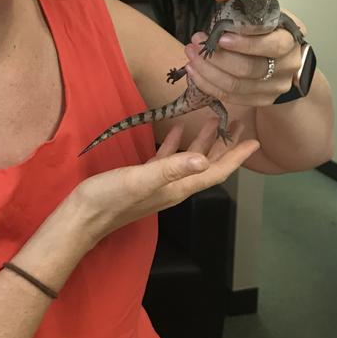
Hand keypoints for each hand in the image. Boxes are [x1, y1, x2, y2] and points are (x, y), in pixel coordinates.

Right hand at [68, 119, 258, 248]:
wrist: (82, 217)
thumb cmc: (110, 198)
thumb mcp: (141, 180)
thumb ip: (171, 168)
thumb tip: (204, 159)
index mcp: (178, 187)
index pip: (216, 172)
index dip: (236, 157)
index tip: (254, 141)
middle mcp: (174, 186)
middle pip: (208, 166)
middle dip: (225, 146)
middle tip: (239, 125)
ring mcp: (159, 183)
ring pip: (189, 161)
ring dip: (202, 142)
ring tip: (213, 120)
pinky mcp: (143, 179)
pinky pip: (167, 159)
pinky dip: (175, 144)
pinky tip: (175, 129)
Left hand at [185, 0, 306, 106]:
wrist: (277, 53)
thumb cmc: (264, 25)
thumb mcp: (257, 2)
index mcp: (292, 36)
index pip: (273, 44)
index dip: (245, 42)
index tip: (221, 35)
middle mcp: (289, 63)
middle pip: (251, 68)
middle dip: (218, 57)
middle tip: (197, 43)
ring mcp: (277, 85)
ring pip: (237, 85)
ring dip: (208, 71)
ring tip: (190, 55)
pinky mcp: (262, 99)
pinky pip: (231, 97)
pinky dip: (208, 84)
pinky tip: (194, 70)